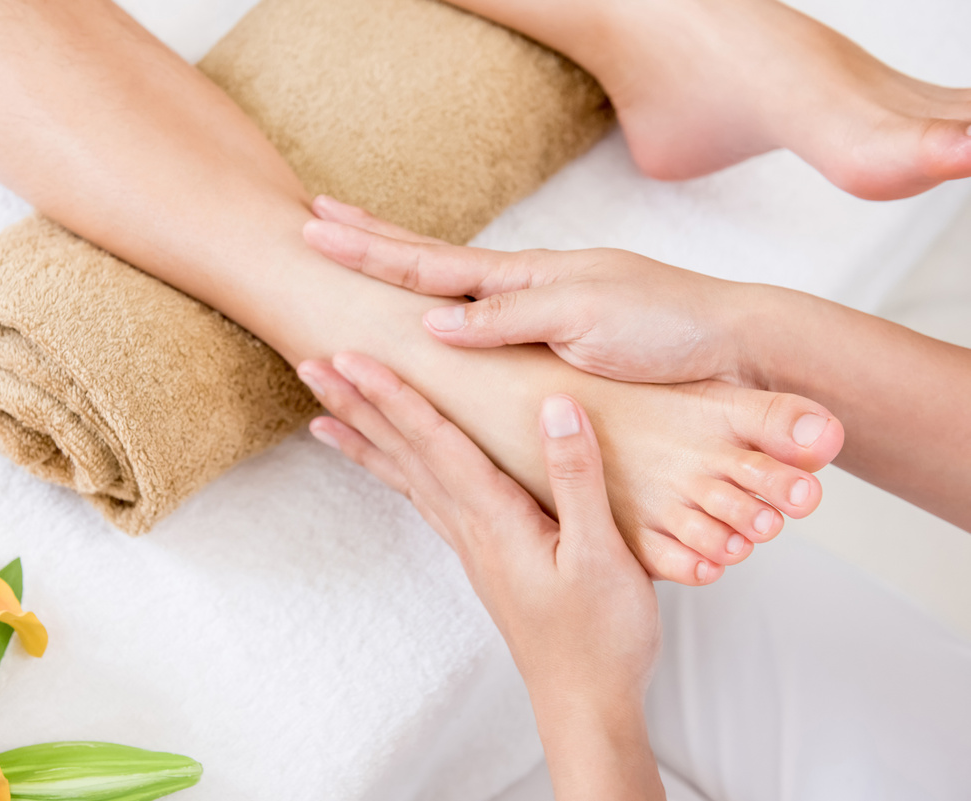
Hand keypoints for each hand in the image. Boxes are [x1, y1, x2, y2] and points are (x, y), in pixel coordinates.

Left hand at [295, 353, 660, 718]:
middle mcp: (471, 529)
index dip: (393, 395)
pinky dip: (397, 474)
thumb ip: (576, 478)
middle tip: (311, 367)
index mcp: (497, 519)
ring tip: (322, 415)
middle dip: (357, 407)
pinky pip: (425, 501)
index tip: (350, 358)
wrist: (586, 706)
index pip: (434, 442)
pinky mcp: (483, 559)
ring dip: (365, 439)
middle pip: (404, 455)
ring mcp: (472, 546)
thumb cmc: (602, 636)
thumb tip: (553, 406)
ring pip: (406, 478)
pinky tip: (390, 466)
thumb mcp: (604, 554)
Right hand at [303, 195, 754, 385]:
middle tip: (313, 219)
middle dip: (369, 239)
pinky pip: (480, 312)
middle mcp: (522, 286)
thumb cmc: (664, 329)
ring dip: (398, 263)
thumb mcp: (584, 321)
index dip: (370, 249)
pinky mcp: (554, 332)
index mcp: (523, 278)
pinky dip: (442, 301)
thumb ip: (509, 320)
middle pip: (429, 257)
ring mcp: (537, 304)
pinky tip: (433, 308)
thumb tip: (431, 323)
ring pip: (451, 280)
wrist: (727, 341)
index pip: (429, 260)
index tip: (316, 228)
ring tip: (357, 248)